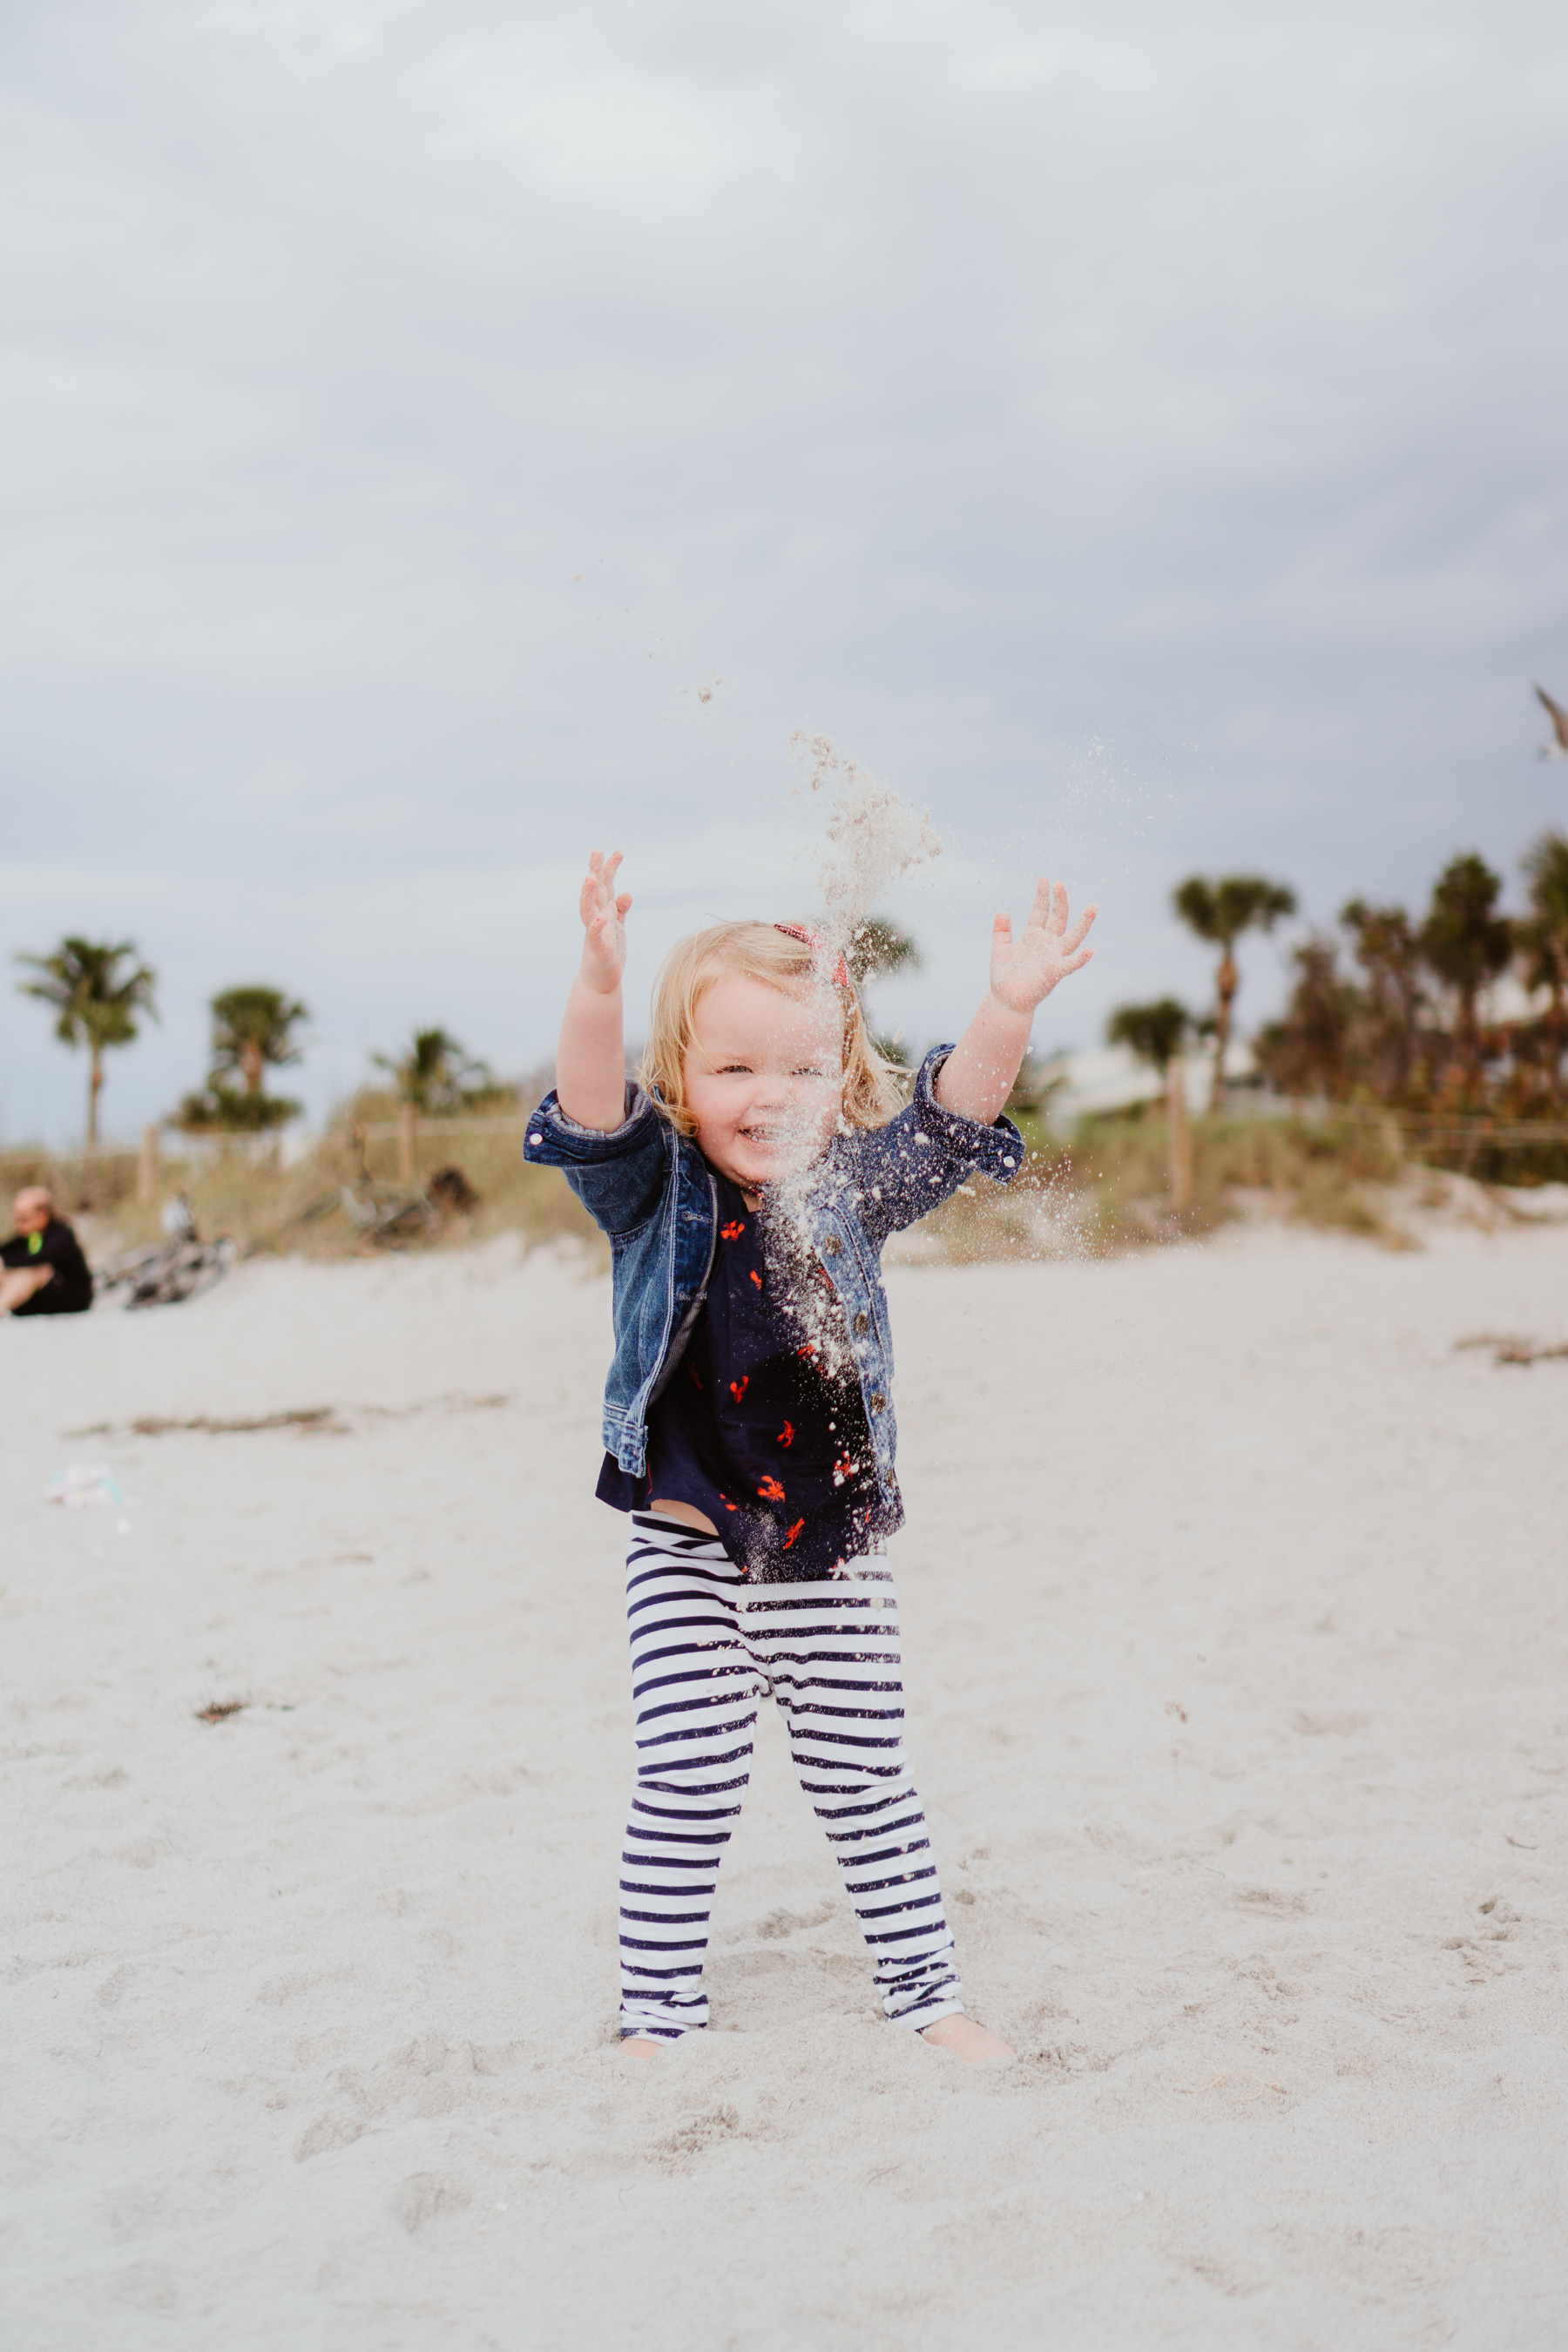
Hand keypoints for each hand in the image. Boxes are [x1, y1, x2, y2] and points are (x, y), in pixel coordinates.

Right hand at [579, 849, 631, 995]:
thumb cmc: (609, 954)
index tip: (617, 851)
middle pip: (595, 891)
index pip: (606, 886)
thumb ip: (620, 911)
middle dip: (595, 871)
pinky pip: (595, 936)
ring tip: (591, 877)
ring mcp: (595, 932)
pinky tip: (601, 918)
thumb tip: (626, 894)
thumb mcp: (618, 929)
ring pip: (589, 909)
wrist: (601, 981)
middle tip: (596, 850)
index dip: (609, 869)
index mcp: (604, 912)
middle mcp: (597, 918)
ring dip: (588, 893)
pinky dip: (597, 926)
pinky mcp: (598, 949)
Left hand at [989, 878, 1095, 1015]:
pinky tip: (1090, 950)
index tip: (1044, 879)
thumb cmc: (1004, 977)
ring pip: (1073, 937)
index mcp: (1033, 936)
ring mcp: (1053, 957)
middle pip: (1058, 918)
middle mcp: (1047, 944)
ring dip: (1083, 923)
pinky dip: (1080, 959)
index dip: (1042, 896)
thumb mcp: (1000, 949)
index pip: (1040, 911)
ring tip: (1092, 907)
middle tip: (1059, 884)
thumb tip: (1002, 911)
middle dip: (1059, 901)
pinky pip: (1070, 965)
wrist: (1005, 1001)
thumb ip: (1001, 931)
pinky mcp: (1054, 973)